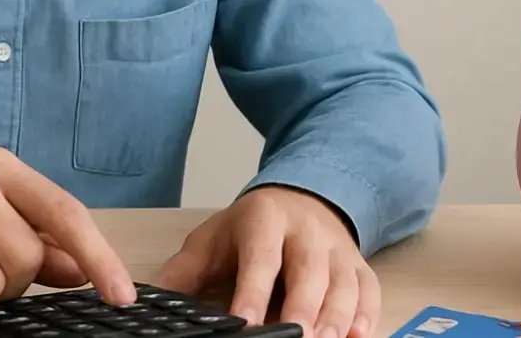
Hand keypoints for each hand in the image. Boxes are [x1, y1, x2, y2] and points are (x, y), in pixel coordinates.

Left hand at [155, 186, 378, 337]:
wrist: (302, 197)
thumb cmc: (253, 228)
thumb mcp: (215, 238)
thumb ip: (185, 271)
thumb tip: (152, 302)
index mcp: (265, 220)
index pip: (260, 259)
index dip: (254, 293)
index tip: (244, 323)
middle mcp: (307, 232)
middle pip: (309, 272)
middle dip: (303, 309)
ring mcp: (337, 249)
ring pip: (342, 284)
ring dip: (336, 317)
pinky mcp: (359, 265)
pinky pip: (368, 290)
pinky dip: (367, 314)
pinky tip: (359, 335)